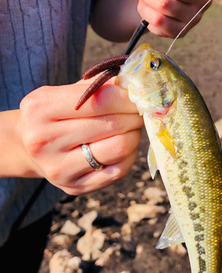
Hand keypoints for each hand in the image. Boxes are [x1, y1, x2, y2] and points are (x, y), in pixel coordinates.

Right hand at [18, 79, 142, 194]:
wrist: (29, 149)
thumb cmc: (55, 115)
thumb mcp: (66, 93)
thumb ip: (99, 87)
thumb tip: (136, 85)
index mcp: (40, 108)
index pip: (99, 101)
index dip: (127, 98)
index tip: (140, 96)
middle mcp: (44, 140)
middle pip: (112, 125)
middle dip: (134, 115)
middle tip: (140, 111)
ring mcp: (59, 168)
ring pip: (119, 148)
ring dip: (134, 135)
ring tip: (131, 128)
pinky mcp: (74, 187)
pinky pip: (119, 171)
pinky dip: (129, 156)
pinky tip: (124, 147)